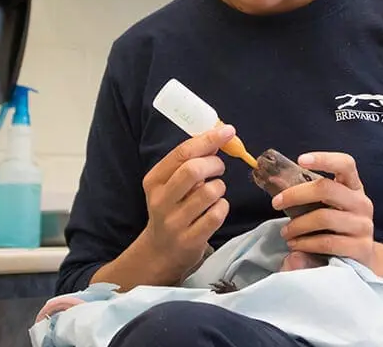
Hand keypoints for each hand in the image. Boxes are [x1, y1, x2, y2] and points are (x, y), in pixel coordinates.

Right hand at [139, 124, 233, 280]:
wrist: (160, 251)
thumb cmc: (171, 208)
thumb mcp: (170, 184)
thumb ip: (189, 161)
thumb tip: (219, 136)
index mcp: (154, 180)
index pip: (182, 153)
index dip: (208, 139)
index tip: (228, 131)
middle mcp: (161, 200)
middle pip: (193, 170)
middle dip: (214, 164)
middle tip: (218, 168)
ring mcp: (174, 222)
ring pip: (209, 192)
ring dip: (220, 187)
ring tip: (215, 192)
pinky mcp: (190, 240)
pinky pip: (217, 214)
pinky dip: (223, 207)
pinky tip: (216, 208)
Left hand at [272, 151, 375, 267]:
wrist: (359, 257)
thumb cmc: (336, 225)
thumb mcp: (327, 205)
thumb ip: (307, 193)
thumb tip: (273, 180)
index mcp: (354, 186)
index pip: (345, 164)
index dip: (324, 159)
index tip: (301, 160)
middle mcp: (362, 203)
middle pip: (327, 189)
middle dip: (295, 194)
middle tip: (276, 203)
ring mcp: (364, 225)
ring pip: (324, 217)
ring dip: (297, 225)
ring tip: (285, 232)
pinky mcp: (361, 248)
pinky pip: (327, 242)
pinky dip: (305, 243)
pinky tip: (295, 244)